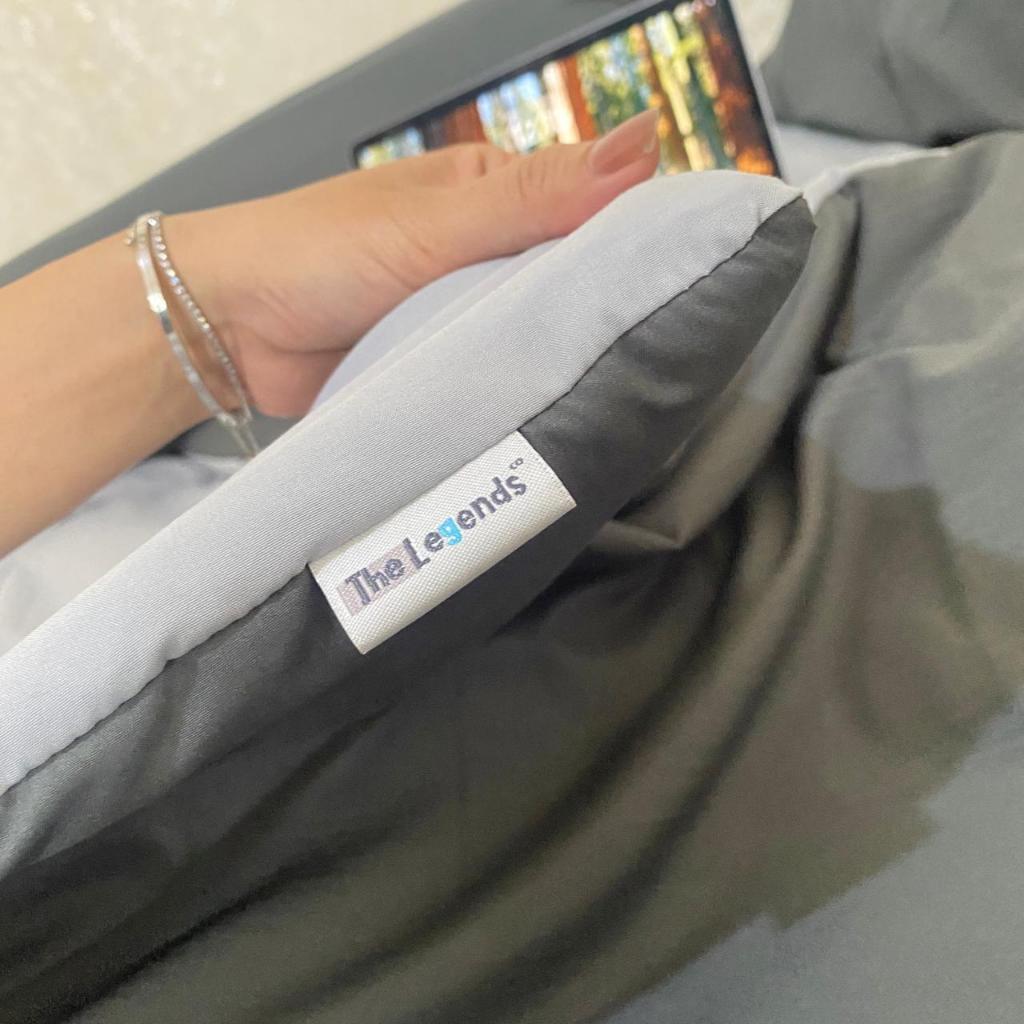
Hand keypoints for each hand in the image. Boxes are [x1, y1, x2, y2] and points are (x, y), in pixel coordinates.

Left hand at [165, 110, 659, 416]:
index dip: (633, 241)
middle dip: (595, 312)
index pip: (589, 210)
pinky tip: (544, 406)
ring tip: (603, 384)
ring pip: (534, 335)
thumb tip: (642, 144)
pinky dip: (510, 387)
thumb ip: (536, 196)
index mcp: (491, 195)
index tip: (677, 279)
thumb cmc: (315, 251)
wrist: (228, 330)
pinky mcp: (443, 365)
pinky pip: (493, 376)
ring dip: (552, 356)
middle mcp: (484, 253)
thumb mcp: (436, 221)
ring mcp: (463, 312)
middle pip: (568, 281)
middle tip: (644, 348)